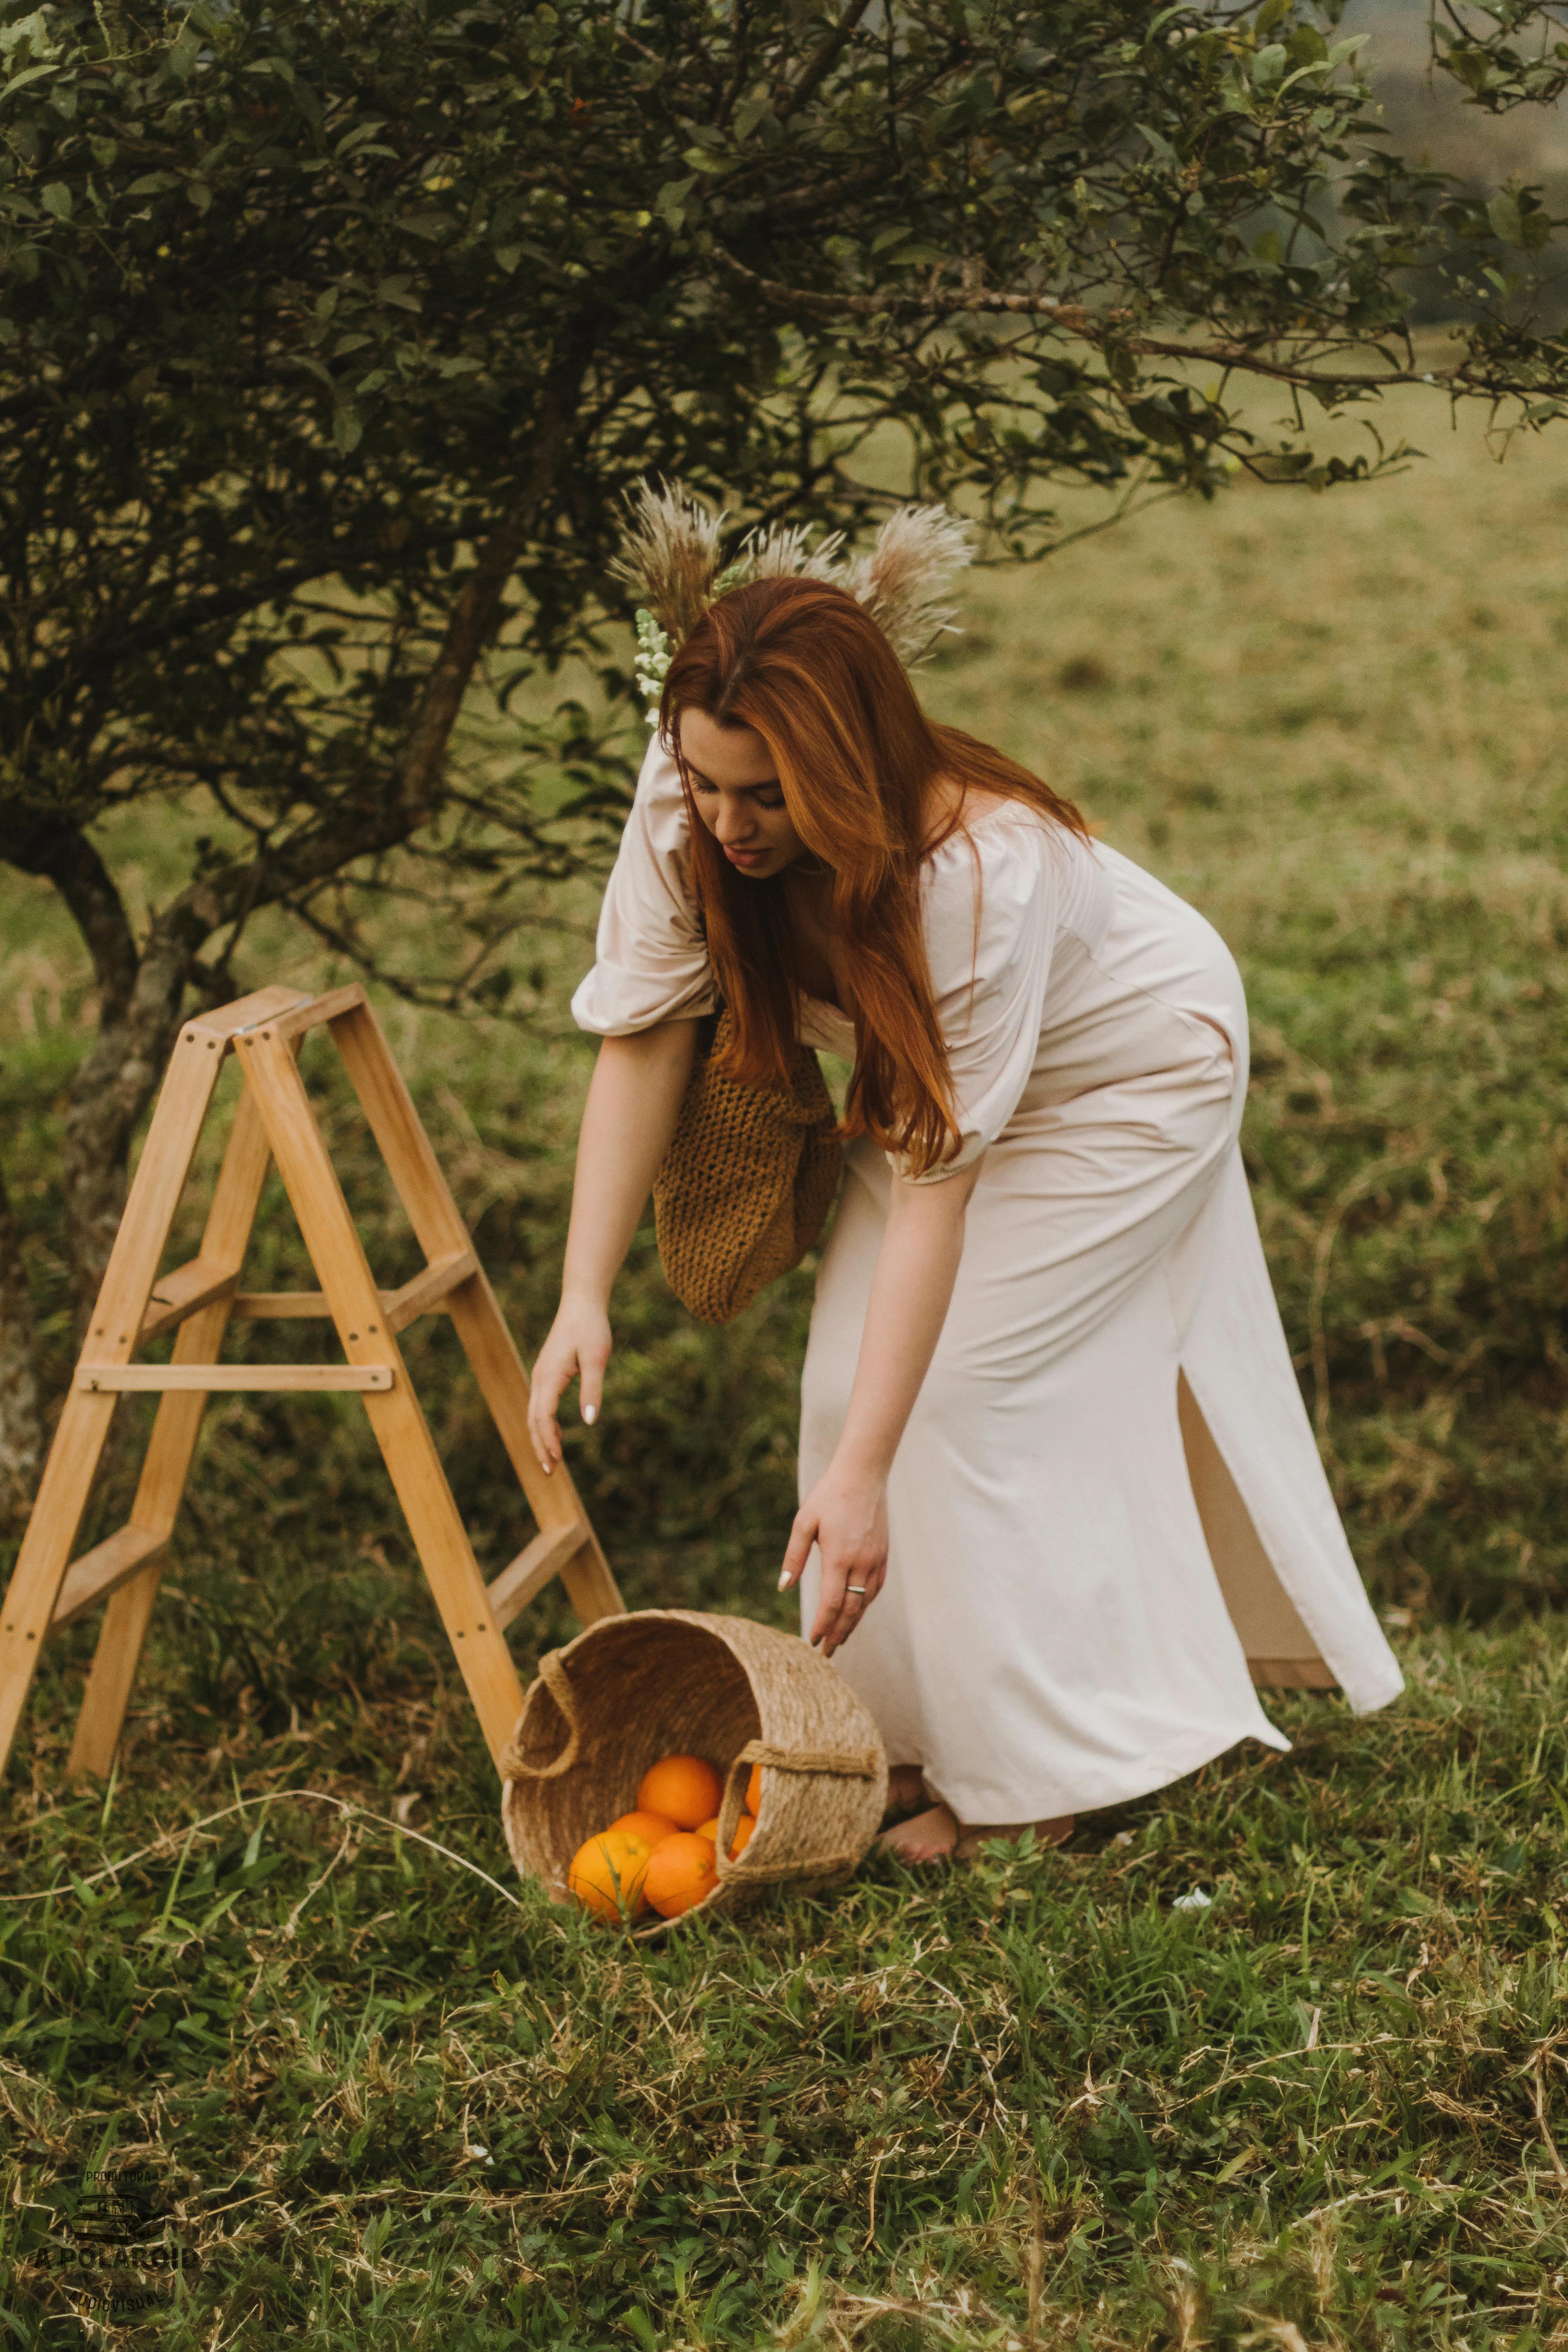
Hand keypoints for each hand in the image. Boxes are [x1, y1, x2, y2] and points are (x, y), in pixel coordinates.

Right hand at [527, 1297, 610, 1473]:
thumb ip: (592, 1390)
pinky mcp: (546, 1373)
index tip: (557, 1461)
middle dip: (540, 1446)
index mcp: (550, 1376)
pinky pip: (540, 1405)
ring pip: (534, 1414)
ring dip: (541, 1438)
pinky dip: (544, 1424)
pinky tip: (556, 1435)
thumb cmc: (591, 1328)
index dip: (548, 1440)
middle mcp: (540, 1378)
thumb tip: (589, 1422)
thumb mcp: (597, 1358)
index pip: (543, 1416)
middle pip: (533, 1420)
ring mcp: (541, 1375)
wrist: (581, 1302)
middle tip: (550, 1472)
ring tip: (552, 1461)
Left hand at [779, 1464, 888, 1658]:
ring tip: (841, 1639)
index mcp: (839, 1557)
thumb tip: (783, 1587)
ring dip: (852, 1624)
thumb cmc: (829, 1496)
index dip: (823, 1627)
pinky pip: (875, 1588)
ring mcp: (876, 1560)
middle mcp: (861, 1563)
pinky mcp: (883, 1555)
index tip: (813, 1643)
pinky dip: (865, 1605)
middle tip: (827, 1654)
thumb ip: (794, 1556)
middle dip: (838, 1634)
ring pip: (865, 1602)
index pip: (831, 1604)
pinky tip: (857, 1613)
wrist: (863, 1474)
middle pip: (850, 1610)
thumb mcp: (804, 1522)